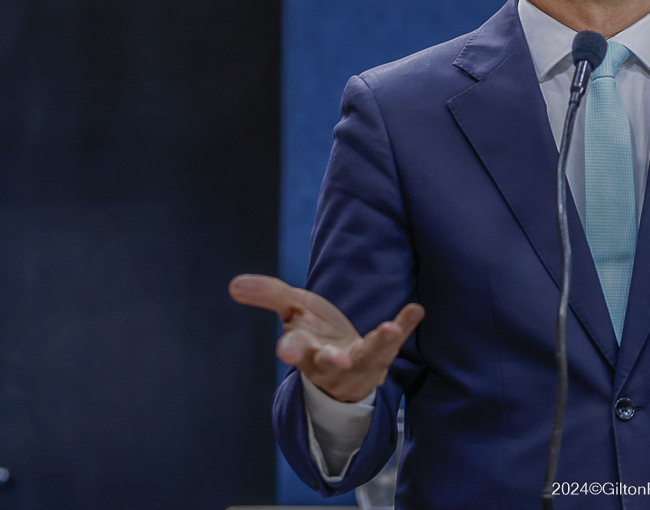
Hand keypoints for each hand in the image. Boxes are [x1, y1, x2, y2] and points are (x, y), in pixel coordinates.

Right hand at [229, 274, 423, 402]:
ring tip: (390, 329)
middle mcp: (329, 363)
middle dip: (332, 361)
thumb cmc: (314, 334)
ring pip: (368, 359)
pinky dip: (405, 326)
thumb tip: (234, 284)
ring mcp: (358, 366)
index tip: (284, 350)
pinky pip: (395, 345)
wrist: (344, 366)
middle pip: (329, 363)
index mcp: (303, 350)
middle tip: (340, 360)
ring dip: (379, 345)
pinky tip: (416, 309)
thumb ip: (269, 296)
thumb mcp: (292, 311)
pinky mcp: (381, 360)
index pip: (295, 349)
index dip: (290, 349)